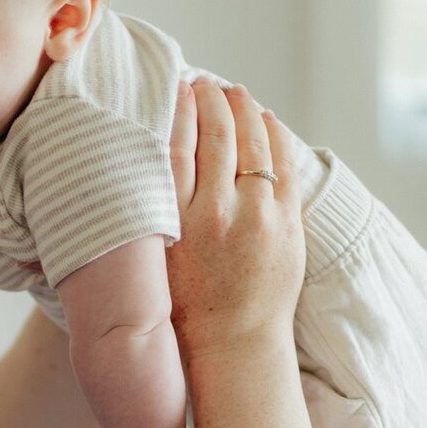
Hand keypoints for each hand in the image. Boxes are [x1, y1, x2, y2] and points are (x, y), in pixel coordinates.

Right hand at [167, 80, 303, 364]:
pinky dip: (273, 133)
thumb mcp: (154, 259)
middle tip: (205, 82)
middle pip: (217, 134)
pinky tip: (264, 119)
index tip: (177, 87)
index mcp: (179, 223)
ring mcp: (259, 217)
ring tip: (233, 92)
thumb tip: (138, 166)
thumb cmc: (183, 307)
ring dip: (243, 109)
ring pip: (253, 141)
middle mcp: (219, 214)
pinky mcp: (288, 223)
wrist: (233, 345)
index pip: (177, 146)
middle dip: (212, 99)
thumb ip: (149, 212)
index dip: (178, 109)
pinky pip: (283, 163)